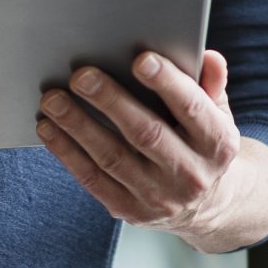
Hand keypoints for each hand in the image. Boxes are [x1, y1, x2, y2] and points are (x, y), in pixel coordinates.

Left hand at [36, 50, 242, 236]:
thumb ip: (212, 85)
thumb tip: (209, 57)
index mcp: (218, 143)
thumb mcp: (218, 114)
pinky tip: (48, 128)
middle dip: (111, 101)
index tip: (140, 58)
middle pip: (146, 133)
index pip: (192, 108)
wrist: (204, 204)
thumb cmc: (201, 142)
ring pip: (112, 157)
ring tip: (53, 99)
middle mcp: (191, 174)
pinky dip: (67, 152)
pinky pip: (92, 179)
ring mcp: (159, 197)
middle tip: (81, 75)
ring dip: (78, 126)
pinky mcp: (129, 211)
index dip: (167, 83)